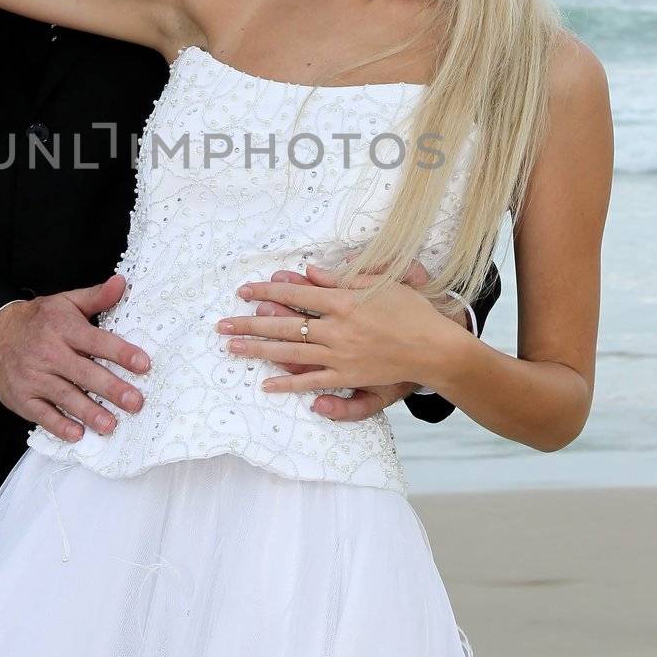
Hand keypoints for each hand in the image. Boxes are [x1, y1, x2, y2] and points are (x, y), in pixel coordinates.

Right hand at [0, 274, 149, 441]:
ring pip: (65, 396)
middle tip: (135, 402)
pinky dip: (59, 425)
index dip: (120, 353)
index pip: (96, 341)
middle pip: (84, 373)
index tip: (143, 364)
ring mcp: (34, 377)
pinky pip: (41, 414)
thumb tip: (121, 283)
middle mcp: (49, 353)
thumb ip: (96, 297)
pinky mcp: (21, 397)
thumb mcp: (65, 302)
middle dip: (111, 389)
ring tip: (111, 424)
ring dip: (89, 412)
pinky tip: (77, 434)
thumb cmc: (37, 321)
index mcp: (63, 328)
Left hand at [215, 259, 456, 403]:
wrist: (434, 346)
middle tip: (221, 325)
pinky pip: (311, 380)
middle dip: (250, 324)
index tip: (243, 292)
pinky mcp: (347, 376)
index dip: (267, 293)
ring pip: (290, 352)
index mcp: (343, 301)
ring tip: (232, 349)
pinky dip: (288, 382)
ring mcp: (340, 355)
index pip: (295, 295)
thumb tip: (311, 273)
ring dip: (258, 350)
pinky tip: (265, 384)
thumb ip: (342, 278)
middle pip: (284, 325)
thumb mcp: (378, 283)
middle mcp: (337, 328)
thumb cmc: (410, 310)